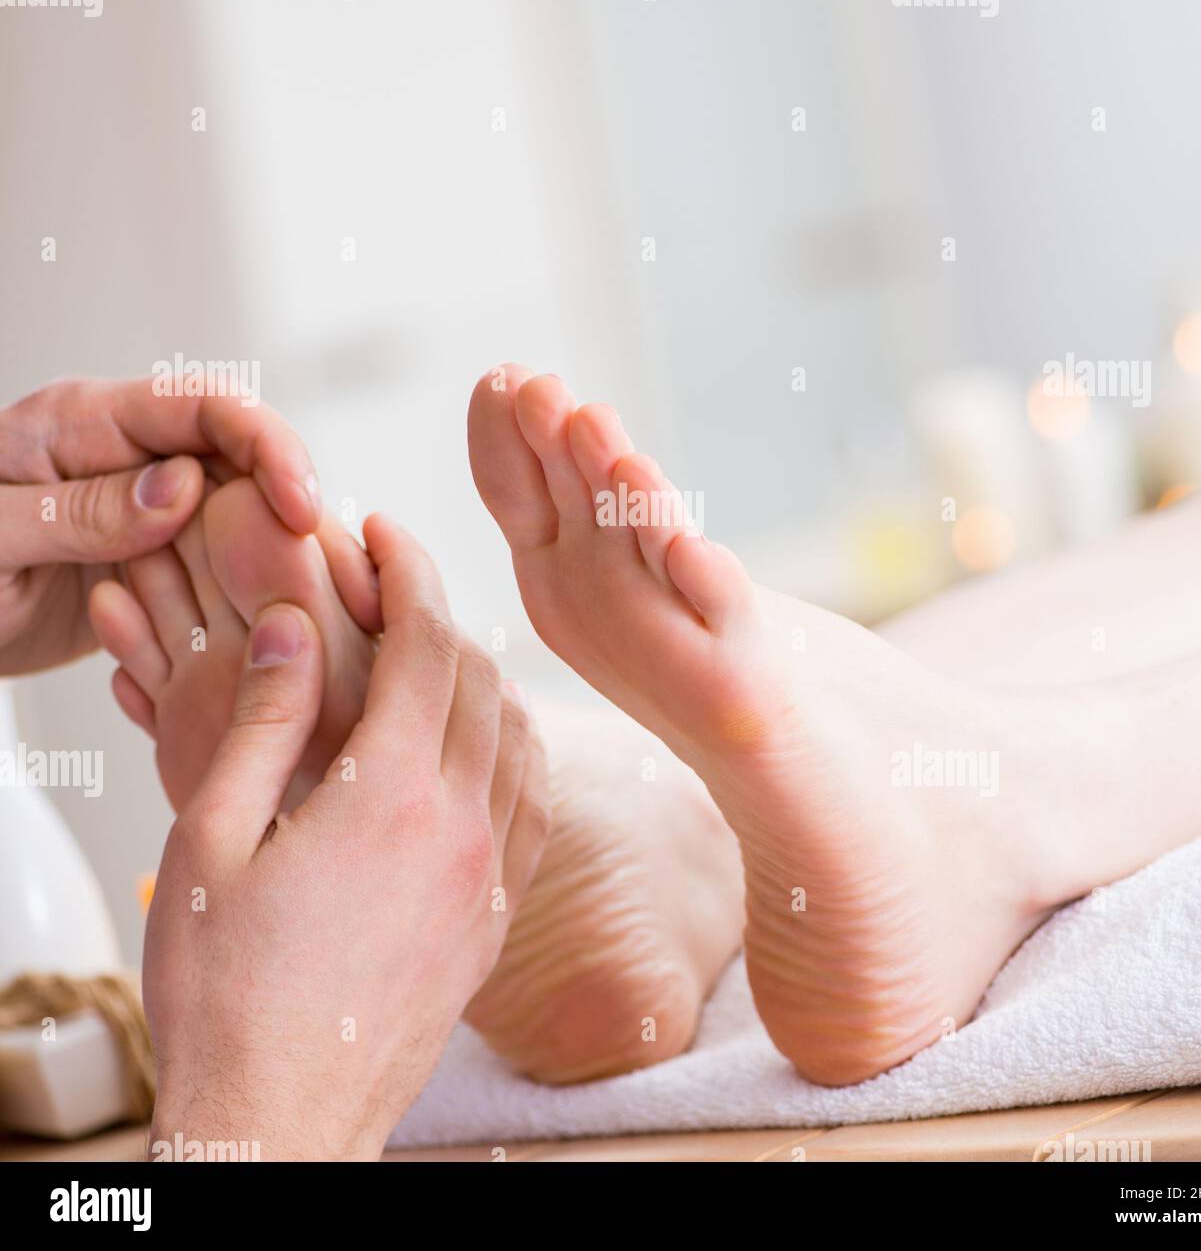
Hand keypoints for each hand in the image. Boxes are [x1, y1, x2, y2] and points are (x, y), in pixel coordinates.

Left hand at [0, 376, 320, 674]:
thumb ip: (78, 511)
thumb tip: (183, 487)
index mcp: (81, 423)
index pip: (202, 406)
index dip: (266, 446)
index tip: (300, 506)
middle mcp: (126, 456)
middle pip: (243, 454)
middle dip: (294, 500)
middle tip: (320, 565)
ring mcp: (144, 507)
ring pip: (245, 510)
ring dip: (283, 548)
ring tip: (316, 596)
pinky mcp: (154, 557)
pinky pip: (223, 560)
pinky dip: (255, 584)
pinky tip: (275, 616)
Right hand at [144, 515, 548, 1160]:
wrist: (280, 1119)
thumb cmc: (225, 992)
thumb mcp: (211, 840)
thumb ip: (265, 721)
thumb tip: (303, 625)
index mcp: (391, 796)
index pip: (427, 643)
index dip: (409, 572)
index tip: (383, 535)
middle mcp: (462, 827)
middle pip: (479, 679)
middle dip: (441, 615)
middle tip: (395, 588)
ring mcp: (490, 877)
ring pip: (521, 737)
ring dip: (484, 678)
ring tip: (433, 658)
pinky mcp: (497, 920)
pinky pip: (535, 805)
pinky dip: (514, 750)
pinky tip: (478, 746)